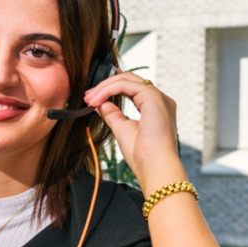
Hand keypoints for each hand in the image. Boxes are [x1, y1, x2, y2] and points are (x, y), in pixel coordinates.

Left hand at [83, 72, 184, 191]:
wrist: (154, 167)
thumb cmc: (143, 155)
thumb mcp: (122, 130)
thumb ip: (113, 115)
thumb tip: (101, 104)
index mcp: (156, 107)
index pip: (132, 88)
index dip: (111, 89)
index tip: (92, 99)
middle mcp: (160, 100)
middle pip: (130, 80)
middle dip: (105, 86)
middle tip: (87, 96)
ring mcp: (158, 97)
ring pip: (128, 79)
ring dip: (105, 87)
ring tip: (89, 99)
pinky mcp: (153, 97)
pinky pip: (126, 85)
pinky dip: (109, 89)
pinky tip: (97, 99)